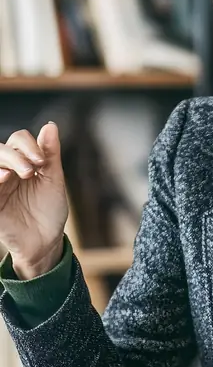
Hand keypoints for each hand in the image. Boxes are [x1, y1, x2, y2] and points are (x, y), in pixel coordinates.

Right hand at [0, 123, 67, 271]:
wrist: (45, 241)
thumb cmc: (50, 210)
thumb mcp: (54, 180)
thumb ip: (50, 154)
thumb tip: (50, 125)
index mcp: (25, 162)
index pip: (19, 139)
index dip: (30, 144)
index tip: (43, 161)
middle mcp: (9, 170)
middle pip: (2, 148)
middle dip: (18, 154)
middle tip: (33, 169)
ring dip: (7, 160)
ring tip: (22, 173)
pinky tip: (4, 177)